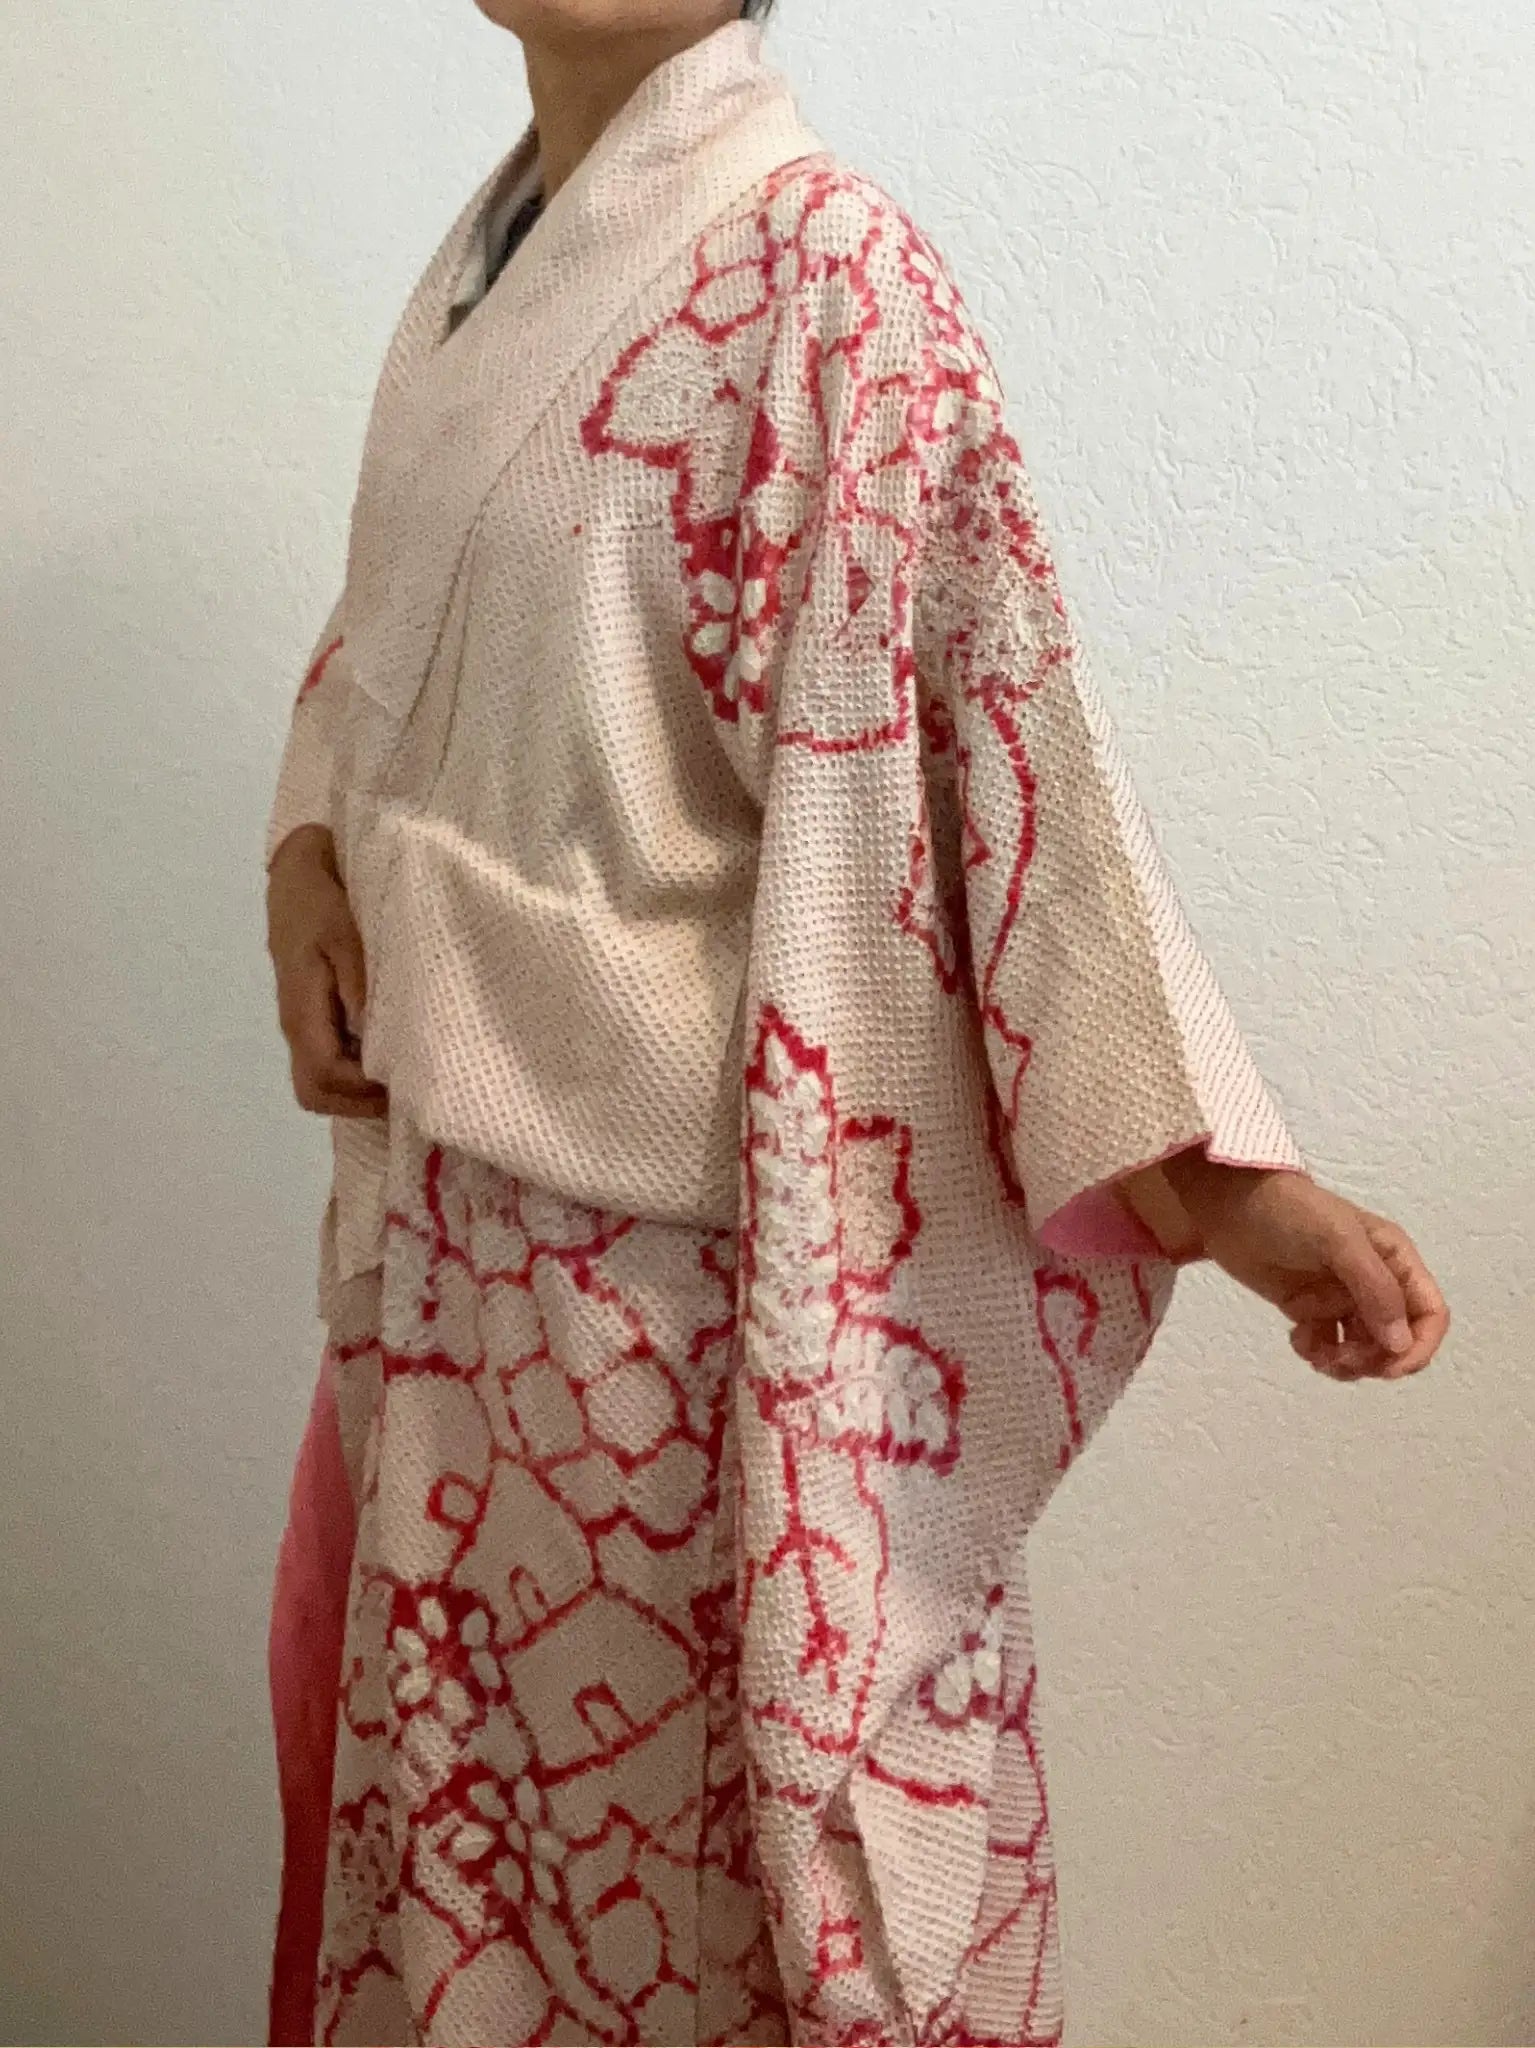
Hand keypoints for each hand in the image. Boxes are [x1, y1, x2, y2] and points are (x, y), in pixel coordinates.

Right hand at [267, 825, 387, 1120]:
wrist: (300, 870)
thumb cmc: (325, 899)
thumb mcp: (346, 934)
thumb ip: (360, 984)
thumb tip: (373, 1035)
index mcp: (301, 1011)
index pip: (323, 1077)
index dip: (362, 1093)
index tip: (406, 1084)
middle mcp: (297, 1026)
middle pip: (315, 1092)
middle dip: (358, 1102)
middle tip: (406, 1089)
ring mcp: (304, 1022)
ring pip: (322, 1080)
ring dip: (359, 1088)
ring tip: (404, 1072)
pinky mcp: (315, 1014)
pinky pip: (331, 1057)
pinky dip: (358, 1068)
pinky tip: (392, 1050)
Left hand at [1159, 1152, 1447, 1382]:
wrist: (1228, 1206)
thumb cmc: (1289, 1212)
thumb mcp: (1338, 1241)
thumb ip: (1374, 1289)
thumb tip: (1400, 1344)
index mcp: (1395, 1259)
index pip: (1430, 1313)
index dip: (1419, 1347)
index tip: (1389, 1368)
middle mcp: (1377, 1281)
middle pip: (1398, 1340)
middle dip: (1375, 1359)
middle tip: (1340, 1359)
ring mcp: (1343, 1297)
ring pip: (1365, 1350)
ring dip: (1347, 1363)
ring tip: (1317, 1354)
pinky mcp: (1312, 1310)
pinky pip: (1330, 1347)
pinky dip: (1319, 1354)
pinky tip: (1296, 1338)